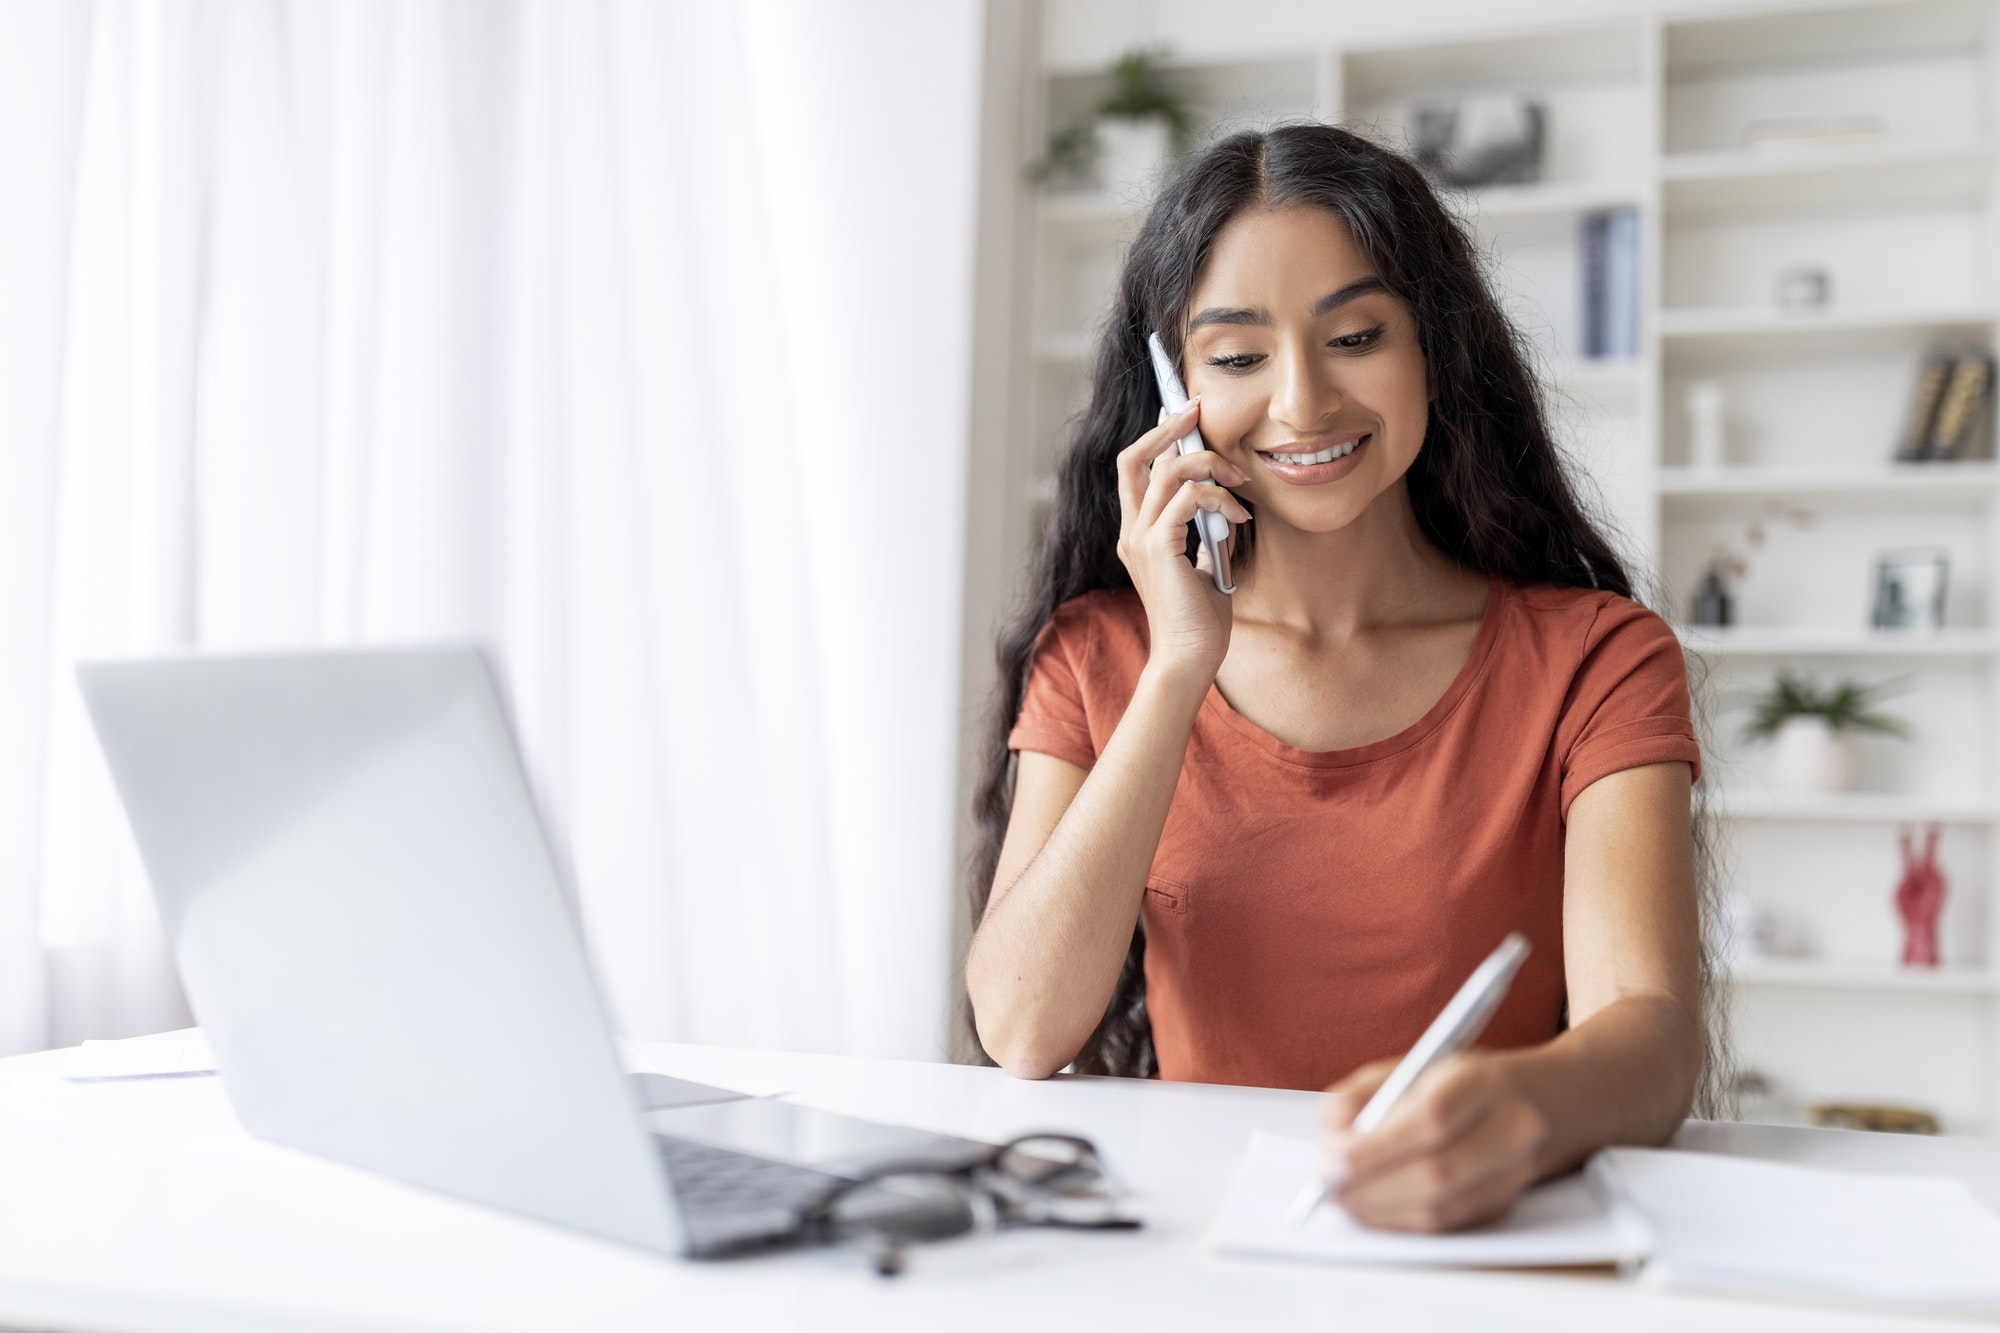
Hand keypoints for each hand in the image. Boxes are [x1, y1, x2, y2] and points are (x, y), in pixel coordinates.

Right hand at [1113, 400, 1250, 680]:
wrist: (1190, 659)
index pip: (1136, 470)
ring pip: (1167, 471)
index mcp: (1138, 533)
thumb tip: (1224, 506)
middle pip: (1133, 458)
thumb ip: (1206, 534)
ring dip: (1209, 464)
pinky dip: (1217, 497)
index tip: (1184, 415)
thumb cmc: (1199, 620)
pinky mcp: (1158, 549)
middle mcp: (1132, 531)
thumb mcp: (1205, 566)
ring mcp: (1140, 539)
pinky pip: (1187, 500)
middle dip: (1168, 428)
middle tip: (1197, 410)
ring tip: (1239, 479)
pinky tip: (1239, 517)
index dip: (1157, 437)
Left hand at [1319, 1051, 1551, 1232]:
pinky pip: (1444, 1226)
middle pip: (1438, 1173)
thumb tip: (1330, 1142)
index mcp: (1485, 1081)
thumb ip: (1361, 1096)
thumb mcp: (1411, 1065)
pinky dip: (1398, 1220)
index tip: (1331, 1159)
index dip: (1376, 1147)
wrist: (1539, 1101)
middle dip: (1371, 1186)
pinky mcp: (1504, 1206)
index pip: (1432, 1119)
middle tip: (1327, 1185)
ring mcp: (1515, 1174)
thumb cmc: (1461, 1082)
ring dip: (1380, 1210)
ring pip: (1442, 1210)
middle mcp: (1513, 1129)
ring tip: (1342, 1197)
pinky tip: (1371, 1207)